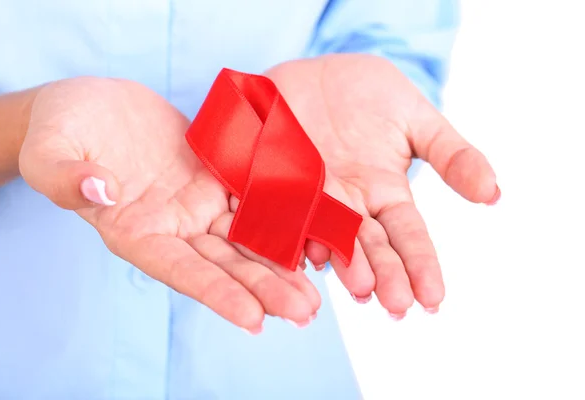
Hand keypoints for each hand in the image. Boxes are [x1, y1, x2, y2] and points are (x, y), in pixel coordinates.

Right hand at [19, 77, 319, 330]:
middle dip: (264, 289)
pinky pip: (252, 200)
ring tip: (317, 292)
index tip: (254, 319)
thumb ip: (64, 176)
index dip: (217, 294)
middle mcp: (172, 227)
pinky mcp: (214, 179)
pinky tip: (310, 235)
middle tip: (306, 313)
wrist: (92, 103)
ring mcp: (196, 205)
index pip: (180, 271)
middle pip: (224, 265)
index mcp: (134, 231)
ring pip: (244, 240)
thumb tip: (99, 190)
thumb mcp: (48, 150)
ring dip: (279, 265)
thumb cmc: (61, 128)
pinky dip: (280, 218)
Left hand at [266, 54, 498, 316]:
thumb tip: (494, 193)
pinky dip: (294, 235)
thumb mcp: (417, 118)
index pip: (408, 236)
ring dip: (345, 266)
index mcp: (386, 193)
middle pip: (371, 246)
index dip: (421, 265)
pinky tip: (304, 256)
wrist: (317, 72)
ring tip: (360, 290)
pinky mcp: (276, 185)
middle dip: (385, 276)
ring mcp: (313, 197)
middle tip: (396, 307)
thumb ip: (452, 155)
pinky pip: (285, 212)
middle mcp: (350, 205)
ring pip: (329, 236)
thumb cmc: (371, 93)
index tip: (434, 298)